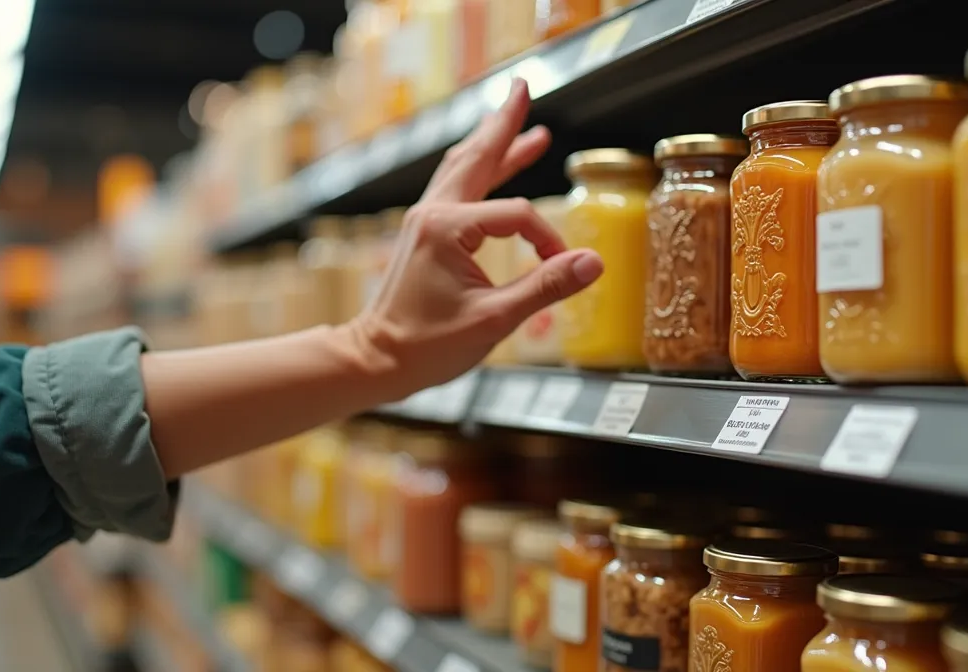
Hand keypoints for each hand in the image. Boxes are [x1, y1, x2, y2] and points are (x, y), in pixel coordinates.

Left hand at [350, 78, 603, 393]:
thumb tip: (591, 263)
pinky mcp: (424, 232)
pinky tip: (491, 163)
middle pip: (478, 157)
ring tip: (517, 119)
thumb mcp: (494, 319)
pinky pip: (456, 188)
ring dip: (492, 143)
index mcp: (449, 229)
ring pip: (464, 168)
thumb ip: (545, 287)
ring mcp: (425, 220)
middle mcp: (433, 214)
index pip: (517, 216)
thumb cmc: (427, 344)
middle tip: (522, 88)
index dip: (547, 240)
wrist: (377, 358)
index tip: (560, 268)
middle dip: (504, 124)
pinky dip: (478, 169)